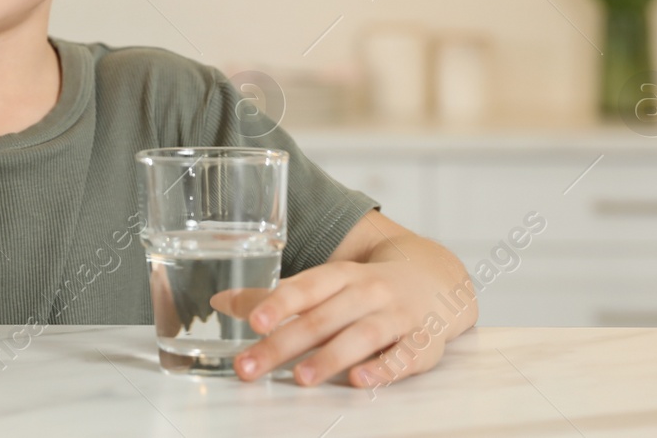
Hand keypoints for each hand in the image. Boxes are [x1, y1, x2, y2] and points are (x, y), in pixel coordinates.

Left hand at [210, 258, 443, 387]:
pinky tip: (360, 381)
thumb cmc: (365, 287)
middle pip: (324, 317)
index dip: (278, 302)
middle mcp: (368, 292)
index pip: (306, 286)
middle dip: (285, 343)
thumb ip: (276, 297)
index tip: (253, 321)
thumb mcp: (325, 283)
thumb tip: (220, 302)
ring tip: (301, 378)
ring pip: (362, 335)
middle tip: (251, 366)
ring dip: (331, 357)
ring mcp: (397, 317)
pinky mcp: (422, 343)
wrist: (436, 279)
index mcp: (341, 275)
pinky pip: (405, 356)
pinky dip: (384, 369)